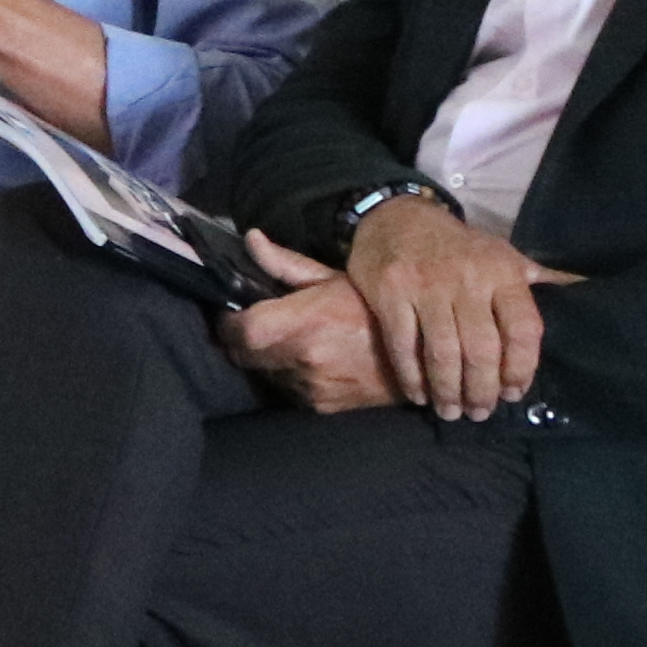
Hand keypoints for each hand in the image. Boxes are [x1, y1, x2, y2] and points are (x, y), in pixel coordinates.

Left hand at [223, 235, 398, 412]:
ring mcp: (310, 388)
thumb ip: (285, 263)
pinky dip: (286, 375)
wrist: (420, 357)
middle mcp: (302, 360)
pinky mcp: (320, 406)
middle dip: (240, 340)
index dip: (227, 320)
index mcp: (304, 322)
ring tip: (287, 340)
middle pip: (242, 356)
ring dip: (264, 358)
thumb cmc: (377, 309)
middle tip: (253, 323)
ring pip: (263, 373)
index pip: (239, 329)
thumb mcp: (333, 277)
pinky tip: (307, 359)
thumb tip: (251, 239)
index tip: (232, 309)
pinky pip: (286, 390)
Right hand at [344, 190, 576, 423]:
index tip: (514, 393)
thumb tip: (585, 289)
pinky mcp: (391, 294)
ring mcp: (426, 286)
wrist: (397, 217)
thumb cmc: (459, 247)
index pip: (523, 329)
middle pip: (482, 350)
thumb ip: (537, 280)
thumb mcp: (503, 255)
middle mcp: (468, 280)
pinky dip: (412, 378)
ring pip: (443, 354)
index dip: (521, 368)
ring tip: (451, 411)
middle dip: (482, 391)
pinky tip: (419, 395)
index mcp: (503, 273)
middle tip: (479, 412)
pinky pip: (403, 347)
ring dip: (448, 391)